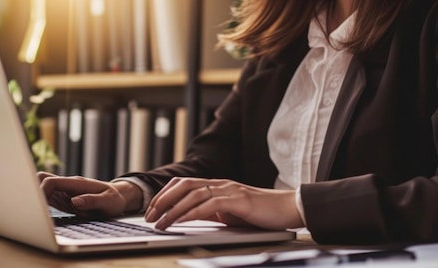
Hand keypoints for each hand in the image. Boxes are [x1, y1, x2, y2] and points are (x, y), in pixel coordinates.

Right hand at [38, 172, 140, 217]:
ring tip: (42, 214)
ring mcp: (64, 192)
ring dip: (40, 201)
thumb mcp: (108, 201)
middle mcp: (68, 186)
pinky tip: (46, 216)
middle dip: (34, 191)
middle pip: (42, 179)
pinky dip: (44, 206)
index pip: (52, 181)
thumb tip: (75, 201)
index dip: (41, 191)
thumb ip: (92, 201)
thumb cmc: (114, 199)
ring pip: (43, 189)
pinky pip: (48, 200)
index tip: (39, 205)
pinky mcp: (64, 200)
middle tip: (35, 208)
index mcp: (77, 184)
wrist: (118, 197)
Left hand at [144, 177, 303, 229]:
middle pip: (183, 185)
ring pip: (192, 194)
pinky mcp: (238, 200)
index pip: (184, 184)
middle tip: (148, 216)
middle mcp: (220, 184)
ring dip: (172, 209)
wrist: (289, 209)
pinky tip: (181, 220)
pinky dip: (192, 212)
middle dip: (162, 200)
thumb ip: (212, 212)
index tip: (152, 209)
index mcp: (217, 186)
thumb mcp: (231, 213)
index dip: (165, 195)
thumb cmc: (261, 214)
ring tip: (160, 222)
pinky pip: (209, 204)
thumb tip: (190, 218)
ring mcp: (229, 190)